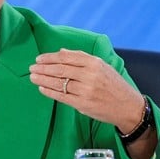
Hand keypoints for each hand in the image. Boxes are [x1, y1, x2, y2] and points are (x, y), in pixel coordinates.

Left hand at [29, 48, 143, 132]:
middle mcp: (90, 75)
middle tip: (31, 68)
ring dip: (43, 79)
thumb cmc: (113, 85)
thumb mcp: (102, 66)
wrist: (128, 106)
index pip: (66, 57)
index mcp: (94, 63)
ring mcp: (86, 91)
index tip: (39, 58)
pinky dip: (49, 92)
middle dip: (43, 68)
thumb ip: (82, 58)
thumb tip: (61, 51)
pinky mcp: (83, 104)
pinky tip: (41, 88)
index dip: (49, 57)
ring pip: (59, 83)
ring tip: (33, 77)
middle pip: (60, 69)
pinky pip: (62, 97)